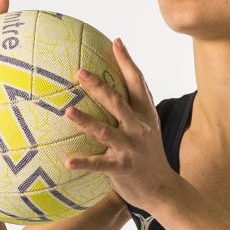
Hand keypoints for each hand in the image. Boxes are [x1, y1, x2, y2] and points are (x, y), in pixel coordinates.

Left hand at [62, 41, 175, 209]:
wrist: (162, 187)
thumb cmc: (147, 152)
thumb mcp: (147, 125)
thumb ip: (134, 104)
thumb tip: (117, 82)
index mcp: (144, 114)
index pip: (137, 83)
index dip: (127, 62)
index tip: (116, 42)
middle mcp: (138, 127)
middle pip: (117, 102)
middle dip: (98, 87)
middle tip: (79, 73)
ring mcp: (130, 148)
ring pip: (106, 131)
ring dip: (86, 121)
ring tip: (68, 110)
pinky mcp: (122, 168)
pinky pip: (100, 164)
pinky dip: (84, 162)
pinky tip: (67, 161)